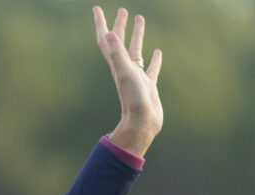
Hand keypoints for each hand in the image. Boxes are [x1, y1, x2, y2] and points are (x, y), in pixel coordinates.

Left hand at [94, 6, 162, 156]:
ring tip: (140, 19)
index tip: (97, 8)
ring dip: (136, 35)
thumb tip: (108, 33)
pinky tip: (158, 51)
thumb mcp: (125, 73)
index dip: (101, 24)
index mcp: (117, 64)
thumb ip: (117, 54)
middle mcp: (124, 69)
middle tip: (123, 10)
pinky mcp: (148, 86)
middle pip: (120, 43)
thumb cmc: (133, 100)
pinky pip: (150, 68)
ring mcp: (136, 77)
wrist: (143, 124)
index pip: (106, 40)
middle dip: (120, 26)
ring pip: (136, 51)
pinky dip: (153, 59)